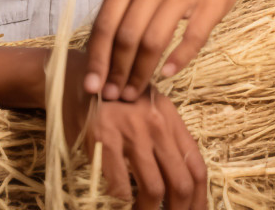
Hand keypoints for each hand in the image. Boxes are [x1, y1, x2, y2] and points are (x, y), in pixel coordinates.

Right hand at [62, 50, 206, 208]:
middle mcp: (155, 123)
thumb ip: (165, 138)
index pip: (196, 167)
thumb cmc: (113, 97)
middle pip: (181, 182)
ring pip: (154, 188)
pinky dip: (122, 202)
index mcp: (170, 117)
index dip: (199, 200)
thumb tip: (181, 185)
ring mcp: (130, 130)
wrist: (76, 76)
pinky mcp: (103, 138)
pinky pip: (120, 185)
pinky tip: (120, 203)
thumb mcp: (147, 108)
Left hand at [82, 0, 251, 101]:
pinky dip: (177, 60)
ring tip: (134, 91)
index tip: (91, 85)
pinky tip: (167, 74)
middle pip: (127, 35)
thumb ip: (122, 8)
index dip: (97, 58)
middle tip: (113, 96)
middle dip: (117, 71)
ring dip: (141, 72)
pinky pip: (192, 38)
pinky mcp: (210, 2)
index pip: (105, 23)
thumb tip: (98, 54)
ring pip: (154, 40)